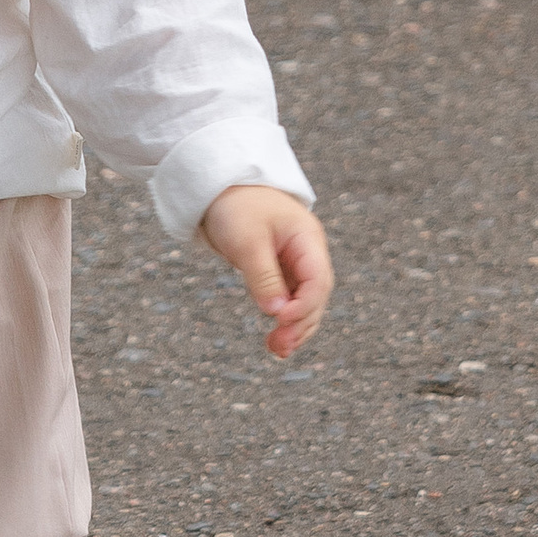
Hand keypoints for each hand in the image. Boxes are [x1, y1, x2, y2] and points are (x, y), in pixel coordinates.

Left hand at [198, 185, 333, 360]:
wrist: (220, 186)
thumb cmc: (236, 206)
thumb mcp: (247, 241)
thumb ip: (263, 277)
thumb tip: (276, 314)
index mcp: (307, 239)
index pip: (318, 280)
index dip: (304, 305)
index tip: (280, 321)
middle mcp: (307, 253)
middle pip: (316, 296)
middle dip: (300, 323)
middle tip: (278, 346)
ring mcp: (295, 263)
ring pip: (304, 302)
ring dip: (294, 327)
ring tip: (276, 350)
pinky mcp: (279, 271)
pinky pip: (289, 300)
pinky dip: (284, 320)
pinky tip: (274, 339)